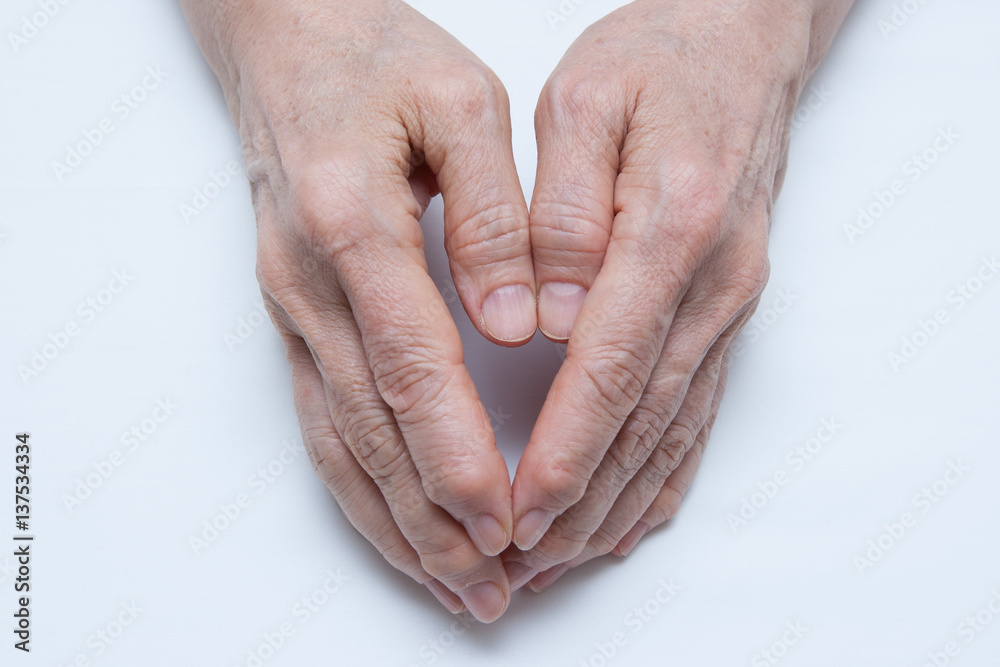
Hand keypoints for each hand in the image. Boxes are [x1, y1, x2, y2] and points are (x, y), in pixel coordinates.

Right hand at [180, 0, 536, 621]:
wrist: (288, 40)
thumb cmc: (380, 60)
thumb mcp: (460, 104)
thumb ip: (491, 214)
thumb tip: (515, 324)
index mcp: (352, 222)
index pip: (410, 362)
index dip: (457, 450)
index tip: (504, 515)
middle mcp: (307, 280)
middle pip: (370, 425)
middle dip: (431, 516)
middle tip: (486, 586)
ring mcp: (290, 305)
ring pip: (338, 439)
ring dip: (394, 521)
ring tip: (449, 583)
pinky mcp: (292, 316)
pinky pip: (321, 420)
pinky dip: (360, 486)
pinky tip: (394, 525)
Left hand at [504, 0, 853, 590]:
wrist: (739, 46)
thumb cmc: (655, 62)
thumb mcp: (585, 104)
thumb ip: (564, 212)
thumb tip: (551, 315)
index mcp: (673, 224)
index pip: (612, 362)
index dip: (565, 445)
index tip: (521, 505)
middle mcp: (713, 280)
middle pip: (643, 416)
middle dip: (581, 496)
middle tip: (524, 557)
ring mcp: (728, 303)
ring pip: (672, 427)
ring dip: (617, 501)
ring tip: (563, 556)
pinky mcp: (726, 311)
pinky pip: (698, 410)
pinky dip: (663, 472)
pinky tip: (633, 514)